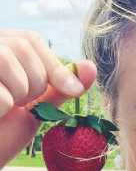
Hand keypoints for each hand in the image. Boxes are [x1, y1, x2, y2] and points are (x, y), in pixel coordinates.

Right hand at [0, 30, 96, 169]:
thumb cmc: (3, 130)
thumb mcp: (37, 106)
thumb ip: (60, 86)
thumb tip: (91, 67)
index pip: (30, 40)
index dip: (55, 66)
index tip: (73, 90)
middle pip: (22, 47)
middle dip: (36, 81)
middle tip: (21, 103)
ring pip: (7, 60)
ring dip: (19, 92)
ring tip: (7, 107)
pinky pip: (1, 92)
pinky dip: (4, 107)